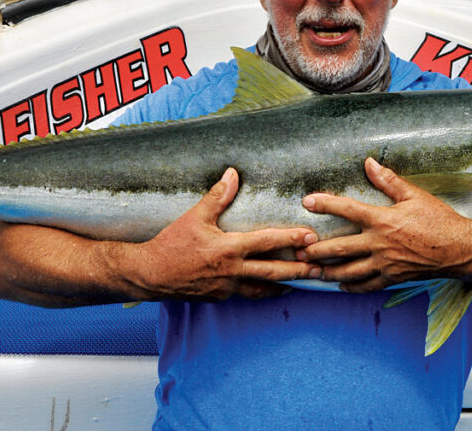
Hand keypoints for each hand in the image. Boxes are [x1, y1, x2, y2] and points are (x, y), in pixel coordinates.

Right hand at [129, 167, 320, 300]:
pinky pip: (246, 294)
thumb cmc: (171, 244)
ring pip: (263, 289)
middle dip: (299, 270)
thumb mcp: (194, 217)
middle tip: (321, 269)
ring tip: (303, 284)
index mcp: (229, 249)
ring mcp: (227, 288)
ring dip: (284, 285)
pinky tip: (271, 289)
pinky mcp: (220, 297)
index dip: (291, 239)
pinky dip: (262, 292)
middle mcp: (232, 271)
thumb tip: (232, 174)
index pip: (267, 242)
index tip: (311, 237)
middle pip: (273, 271)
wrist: (150, 275)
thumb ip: (217, 197)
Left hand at [297, 158, 471, 292]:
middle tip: (298, 250)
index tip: (307, 202)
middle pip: (339, 248)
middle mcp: (379, 244)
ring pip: (348, 272)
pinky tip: (341, 286)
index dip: (325, 204)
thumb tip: (369, 163)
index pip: (347, 209)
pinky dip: (352, 287)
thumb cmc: (439, 220)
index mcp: (382, 220)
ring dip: (328, 272)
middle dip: (316, 250)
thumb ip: (388, 181)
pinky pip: (367, 285)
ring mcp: (384, 264)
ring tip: (312, 271)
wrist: (460, 250)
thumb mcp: (414, 195)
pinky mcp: (392, 278)